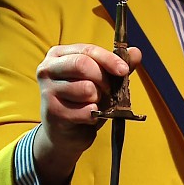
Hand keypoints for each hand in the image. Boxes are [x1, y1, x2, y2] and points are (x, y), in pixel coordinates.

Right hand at [32, 43, 140, 184]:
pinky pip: (85, 110)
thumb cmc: (83, 102)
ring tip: (92, 104)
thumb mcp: (102, 81)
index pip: (88, 50)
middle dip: (103, 79)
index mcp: (59, 55)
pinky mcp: (52, 112)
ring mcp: (47, 91)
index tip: (124, 70)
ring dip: (97, 99)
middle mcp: (47, 69)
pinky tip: (87, 117)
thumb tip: (136, 52)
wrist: (66, 134)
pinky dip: (93, 115)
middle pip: (83, 65)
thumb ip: (118, 66)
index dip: (109, 59)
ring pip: (86, 88)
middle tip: (108, 91)